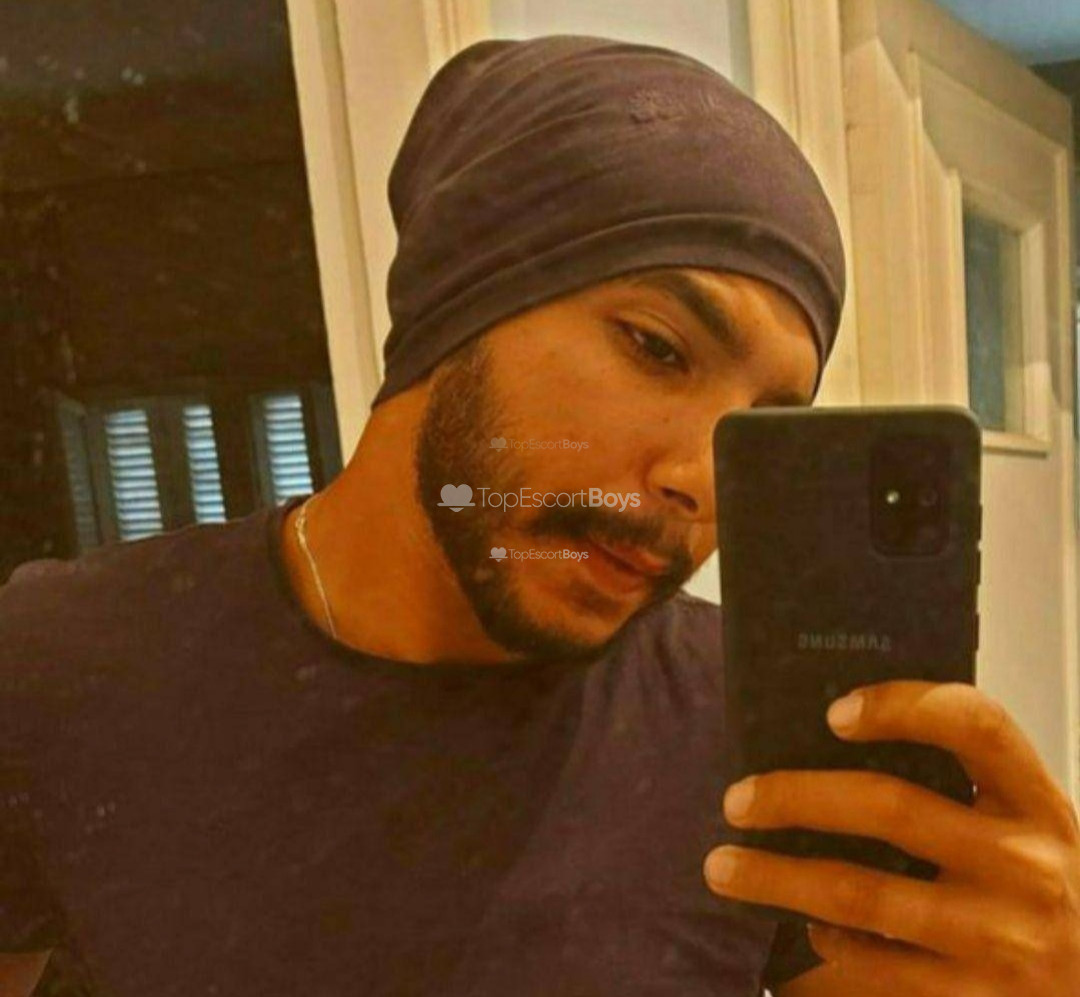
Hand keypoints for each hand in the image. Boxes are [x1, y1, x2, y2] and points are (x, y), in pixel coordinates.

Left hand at [702, 680, 1079, 994]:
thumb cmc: (1047, 895)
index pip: (979, 726)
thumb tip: (834, 746)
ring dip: (776, 880)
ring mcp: (1001, 941)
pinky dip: (816, 955)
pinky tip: (788, 945)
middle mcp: (1027, 867)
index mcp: (1038, 805)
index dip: (904, 706)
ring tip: (723, 869)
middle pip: (890, 807)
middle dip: (796, 798)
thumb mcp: (1028, 831)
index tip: (834, 712)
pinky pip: (869, 972)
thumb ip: (960, 789)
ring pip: (859, 895)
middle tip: (736, 800)